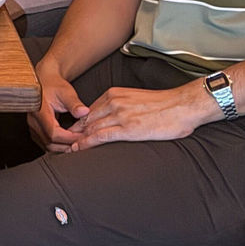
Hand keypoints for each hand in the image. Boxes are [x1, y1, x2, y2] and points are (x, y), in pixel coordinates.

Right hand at [27, 64, 89, 151]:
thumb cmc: (54, 85)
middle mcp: (33, 121)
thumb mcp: (66, 92)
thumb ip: (74, 103)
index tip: (82, 136)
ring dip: (62, 147)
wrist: (44, 81)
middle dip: (67, 145)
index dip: (69, 138)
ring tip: (76, 144)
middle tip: (82, 143)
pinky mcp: (34, 129)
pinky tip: (67, 142)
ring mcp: (32, 126)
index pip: (53, 133)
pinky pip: (45, 143)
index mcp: (40, 112)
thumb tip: (84, 112)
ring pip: (46, 145)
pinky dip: (57, 145)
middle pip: (50, 142)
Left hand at [69, 83, 214, 150]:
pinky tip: (79, 150)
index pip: (89, 111)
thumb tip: (116, 118)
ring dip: (76, 141)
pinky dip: (87, 144)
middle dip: (73, 133)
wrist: (183, 105)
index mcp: (115, 94)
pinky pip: (101, 136)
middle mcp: (113, 102)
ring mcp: (119, 115)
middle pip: (85, 120)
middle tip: (62, 145)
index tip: (71, 134)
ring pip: (90, 129)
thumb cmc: (166, 105)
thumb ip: (123, 106)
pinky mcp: (128, 128)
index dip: (78, 124)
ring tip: (66, 151)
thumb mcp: (137, 99)